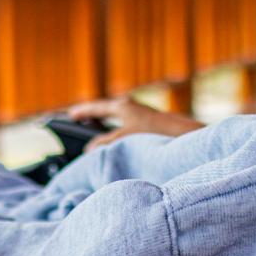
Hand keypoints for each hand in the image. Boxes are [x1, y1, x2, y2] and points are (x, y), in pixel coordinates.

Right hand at [62, 97, 203, 150]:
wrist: (185, 136)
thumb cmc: (153, 135)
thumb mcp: (123, 140)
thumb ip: (104, 144)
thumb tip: (89, 149)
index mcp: (122, 106)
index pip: (96, 108)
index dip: (82, 112)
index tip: (70, 115)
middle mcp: (132, 107)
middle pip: (107, 110)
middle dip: (94, 117)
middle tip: (80, 121)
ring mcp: (142, 114)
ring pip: (118, 119)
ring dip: (107, 126)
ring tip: (97, 134)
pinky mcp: (151, 124)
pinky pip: (127, 125)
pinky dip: (118, 132)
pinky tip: (120, 142)